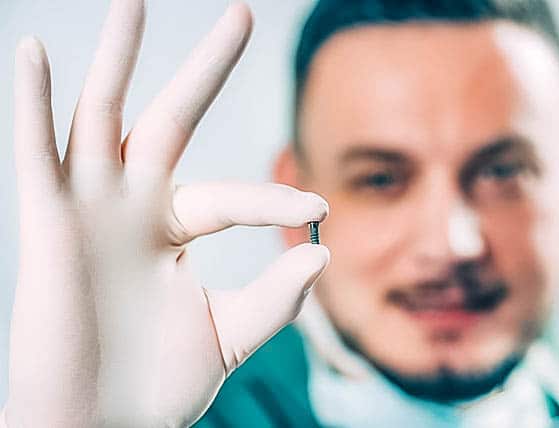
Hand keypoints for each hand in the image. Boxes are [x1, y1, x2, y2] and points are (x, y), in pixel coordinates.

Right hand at [4, 1, 328, 426]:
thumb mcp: (230, 334)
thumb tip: (320, 246)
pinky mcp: (45, 224)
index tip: (316, 207)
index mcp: (175, 229)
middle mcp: (133, 207)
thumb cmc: (157, 387)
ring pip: (102, 115)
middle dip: (205, 69)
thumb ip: (276, 296)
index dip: (274, 195)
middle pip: (172, 119)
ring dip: (116, 56)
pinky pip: (35, 152)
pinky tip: (31, 49)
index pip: (234, 195)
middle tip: (241, 13)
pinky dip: (31, 103)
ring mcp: (89, 209)